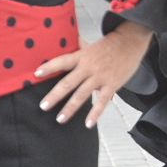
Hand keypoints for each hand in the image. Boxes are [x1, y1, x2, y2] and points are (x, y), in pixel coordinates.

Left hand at [36, 22, 151, 127]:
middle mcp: (88, 67)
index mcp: (82, 56)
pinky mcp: (112, 85)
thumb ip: (77, 50)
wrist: (131, 42)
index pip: (62, 61)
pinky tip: (88, 124)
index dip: (49, 67)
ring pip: (82, 95)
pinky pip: (102, 102)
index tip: (36, 74)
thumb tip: (63, 44)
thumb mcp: (90, 45)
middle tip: (43, 106)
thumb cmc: (109, 44)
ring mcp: (100, 77)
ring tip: (60, 119)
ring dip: (70, 108)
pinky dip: (95, 113)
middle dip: (55, 96)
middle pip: (68, 83)